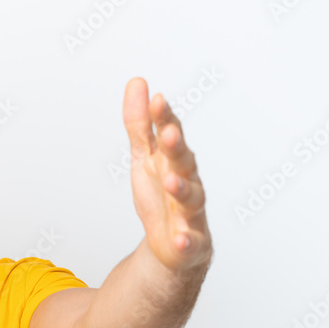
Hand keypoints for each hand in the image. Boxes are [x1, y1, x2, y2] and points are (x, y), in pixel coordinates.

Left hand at [123, 77, 211, 271]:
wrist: (173, 244)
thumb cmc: (160, 196)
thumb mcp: (144, 158)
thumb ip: (140, 124)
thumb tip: (137, 83)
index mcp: (175, 161)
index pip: (171, 134)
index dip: (165, 119)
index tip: (157, 101)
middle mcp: (187, 182)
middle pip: (184, 162)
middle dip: (176, 148)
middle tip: (168, 134)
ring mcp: (191, 212)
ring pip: (191, 199)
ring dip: (182, 189)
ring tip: (170, 181)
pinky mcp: (191, 242)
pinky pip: (190, 241)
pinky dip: (187, 240)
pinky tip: (181, 239)